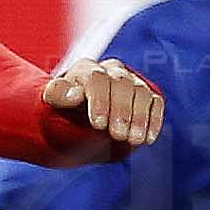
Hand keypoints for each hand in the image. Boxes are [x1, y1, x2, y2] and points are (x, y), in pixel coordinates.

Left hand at [42, 56, 161, 145]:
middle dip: (121, 111)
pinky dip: (153, 120)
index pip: (97, 79)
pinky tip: (148, 138)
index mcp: (87, 70)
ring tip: (134, 140)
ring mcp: (131, 83)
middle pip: (122, 84)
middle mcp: (112, 71)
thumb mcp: (53, 103)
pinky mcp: (147, 96)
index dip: (99, 100)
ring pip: (141, 93)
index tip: (98, 124)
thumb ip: (58, 94)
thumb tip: (75, 94)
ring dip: (139, 118)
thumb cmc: (64, 112)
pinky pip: (155, 102)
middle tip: (118, 135)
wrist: (79, 123)